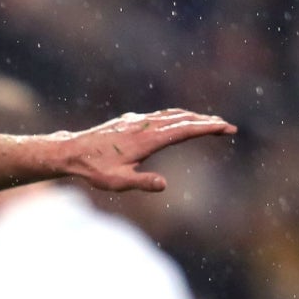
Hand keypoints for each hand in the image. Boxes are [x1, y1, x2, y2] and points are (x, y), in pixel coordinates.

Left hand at [54, 109, 235, 193]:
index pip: (185, 130)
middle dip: (207, 122)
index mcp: (148, 139)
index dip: (208, 128)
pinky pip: (160, 115)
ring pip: (172, 114)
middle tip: (227, 127)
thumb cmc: (94, 170)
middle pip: (183, 119)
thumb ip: (142, 183)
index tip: (227, 128)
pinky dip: (176, 116)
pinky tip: (178, 120)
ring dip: (193, 117)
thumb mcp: (117, 182)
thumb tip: (164, 184)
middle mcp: (145, 125)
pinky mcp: (130, 122)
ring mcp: (138, 121)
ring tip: (209, 122)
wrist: (71, 152)